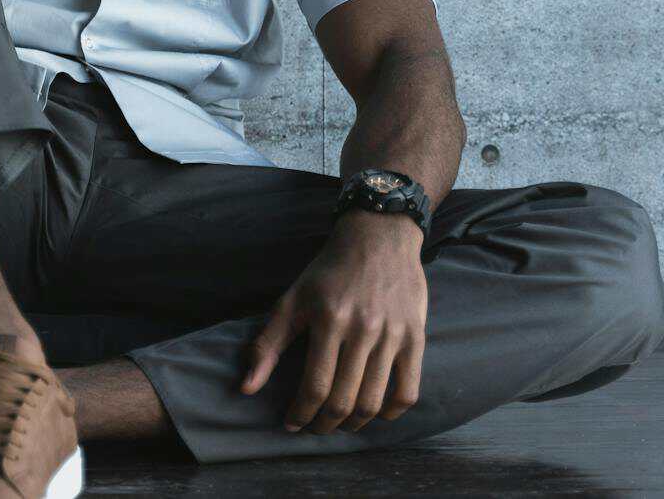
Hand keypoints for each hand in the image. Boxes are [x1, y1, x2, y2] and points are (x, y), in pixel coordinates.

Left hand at [238, 211, 428, 433]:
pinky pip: (408, 390)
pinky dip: (392, 413)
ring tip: (340, 423)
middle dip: (325, 424)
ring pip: (374, 401)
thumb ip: (268, 344)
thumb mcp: (292, 299)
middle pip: (344, 400)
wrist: (378, 235)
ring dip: (354, 424)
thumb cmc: (329, 270)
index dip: (301, 414)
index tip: (291, 423)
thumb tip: (246, 388)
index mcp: (329, 319)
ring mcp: (393, 334)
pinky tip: (377, 413)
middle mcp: (363, 328)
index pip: (315, 386)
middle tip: (315, 427)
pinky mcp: (416, 336)